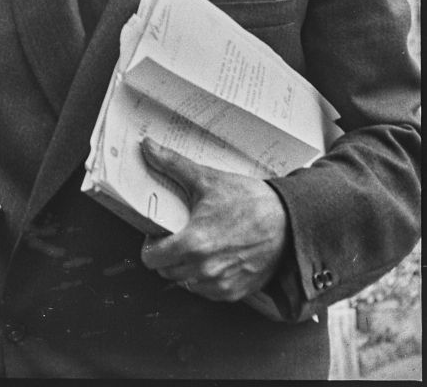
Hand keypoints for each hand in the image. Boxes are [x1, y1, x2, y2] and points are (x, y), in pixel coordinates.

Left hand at [138, 137, 287, 302]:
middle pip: (166, 272)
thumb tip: (147, 146)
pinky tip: (212, 258)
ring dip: (184, 268)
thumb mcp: (207, 179)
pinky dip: (204, 278)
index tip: (156, 234)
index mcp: (194, 243)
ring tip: (194, 246)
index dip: (149, 245)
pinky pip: (208, 292)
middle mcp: (206, 269)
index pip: (151, 259)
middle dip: (165, 255)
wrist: (290, 221)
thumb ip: (171, 164)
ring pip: (186, 283)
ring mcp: (222, 283)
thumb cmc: (249, 201)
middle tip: (175, 236)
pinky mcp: (237, 291)